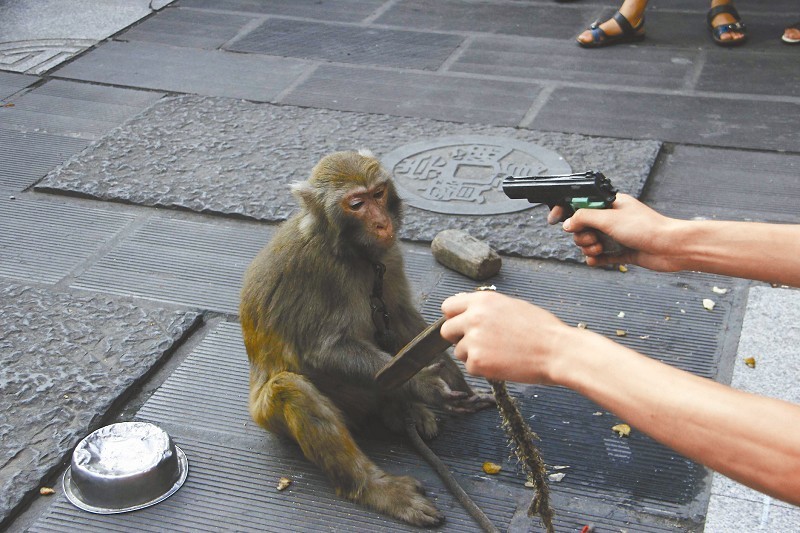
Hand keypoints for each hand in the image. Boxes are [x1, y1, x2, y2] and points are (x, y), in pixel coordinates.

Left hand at [440, 291, 572, 383]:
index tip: (462, 325)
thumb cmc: (541, 329)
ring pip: (459, 351)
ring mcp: (473, 340)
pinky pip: (470, 367)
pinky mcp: (477, 361)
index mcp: (482, 300)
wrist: (556, 350)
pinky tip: (502, 363)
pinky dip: (483, 369)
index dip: (455, 318)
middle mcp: (473, 317)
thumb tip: (468, 313)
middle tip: (479, 344)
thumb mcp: (511, 306)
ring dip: (473, 355)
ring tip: (499, 353)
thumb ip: (486, 309)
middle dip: (459, 338)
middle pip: (447, 330)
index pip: (448, 307)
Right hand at [554, 194, 685, 269]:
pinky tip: (597, 261)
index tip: (554, 219)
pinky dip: (596, 259)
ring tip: (601, 249)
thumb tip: (567, 223)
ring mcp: (616, 236)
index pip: (581, 204)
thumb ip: (584, 217)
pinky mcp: (621, 252)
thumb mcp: (609, 218)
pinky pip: (600, 256)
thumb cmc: (647, 228)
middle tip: (592, 238)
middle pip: (582, 227)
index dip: (566, 211)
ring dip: (589, 248)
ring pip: (589, 242)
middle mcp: (612, 219)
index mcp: (610, 204)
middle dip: (582, 235)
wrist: (671, 248)